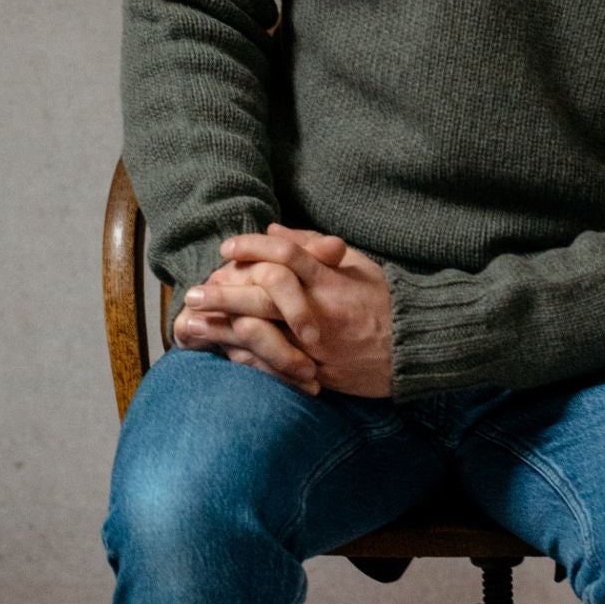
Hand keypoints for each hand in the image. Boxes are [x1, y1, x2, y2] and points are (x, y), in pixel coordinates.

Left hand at [179, 222, 394, 399]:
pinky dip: (246, 359)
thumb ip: (313, 246)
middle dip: (223, 294)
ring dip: (223, 330)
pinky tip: (221, 351)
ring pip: (263, 336)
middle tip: (191, 293)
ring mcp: (318, 347)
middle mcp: (321, 312)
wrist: (414, 348)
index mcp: (331, 281)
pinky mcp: (317, 374)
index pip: (286, 256)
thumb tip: (272, 230)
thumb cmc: (384, 300)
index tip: (226, 247)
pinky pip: (275, 368)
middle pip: (264, 297)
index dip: (252, 248)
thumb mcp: (356, 263)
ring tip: (190, 326)